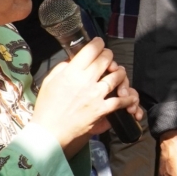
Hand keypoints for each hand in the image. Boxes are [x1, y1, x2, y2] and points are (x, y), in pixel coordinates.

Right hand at [32, 38, 139, 156]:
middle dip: (109, 56)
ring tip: (118, 72)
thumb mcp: (49, 81)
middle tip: (108, 57)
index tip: (99, 43)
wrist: (50, 132)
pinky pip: (120, 101)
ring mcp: (95, 95)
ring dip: (120, 73)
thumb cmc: (47, 107)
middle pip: (106, 60)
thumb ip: (62, 68)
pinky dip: (127, 97)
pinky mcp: (102, 109)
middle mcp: (85, 81)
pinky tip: (129, 95)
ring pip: (116, 76)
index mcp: (71, 73)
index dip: (98, 44)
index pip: (90, 51)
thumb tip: (73, 60)